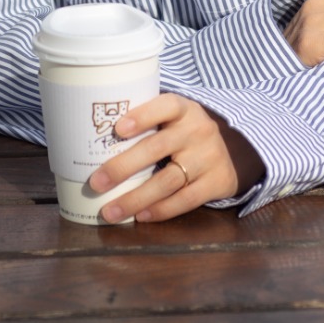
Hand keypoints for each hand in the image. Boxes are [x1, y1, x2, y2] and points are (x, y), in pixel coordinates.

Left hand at [88, 94, 264, 223]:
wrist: (232, 149)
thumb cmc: (184, 132)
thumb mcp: (173, 117)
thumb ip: (146, 122)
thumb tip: (91, 138)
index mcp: (183, 109)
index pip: (164, 106)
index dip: (142, 116)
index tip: (117, 129)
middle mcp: (197, 130)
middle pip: (157, 148)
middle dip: (123, 167)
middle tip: (95, 182)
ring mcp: (208, 157)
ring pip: (168, 180)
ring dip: (136, 198)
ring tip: (110, 210)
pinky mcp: (217, 182)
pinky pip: (186, 200)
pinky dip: (161, 210)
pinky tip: (140, 216)